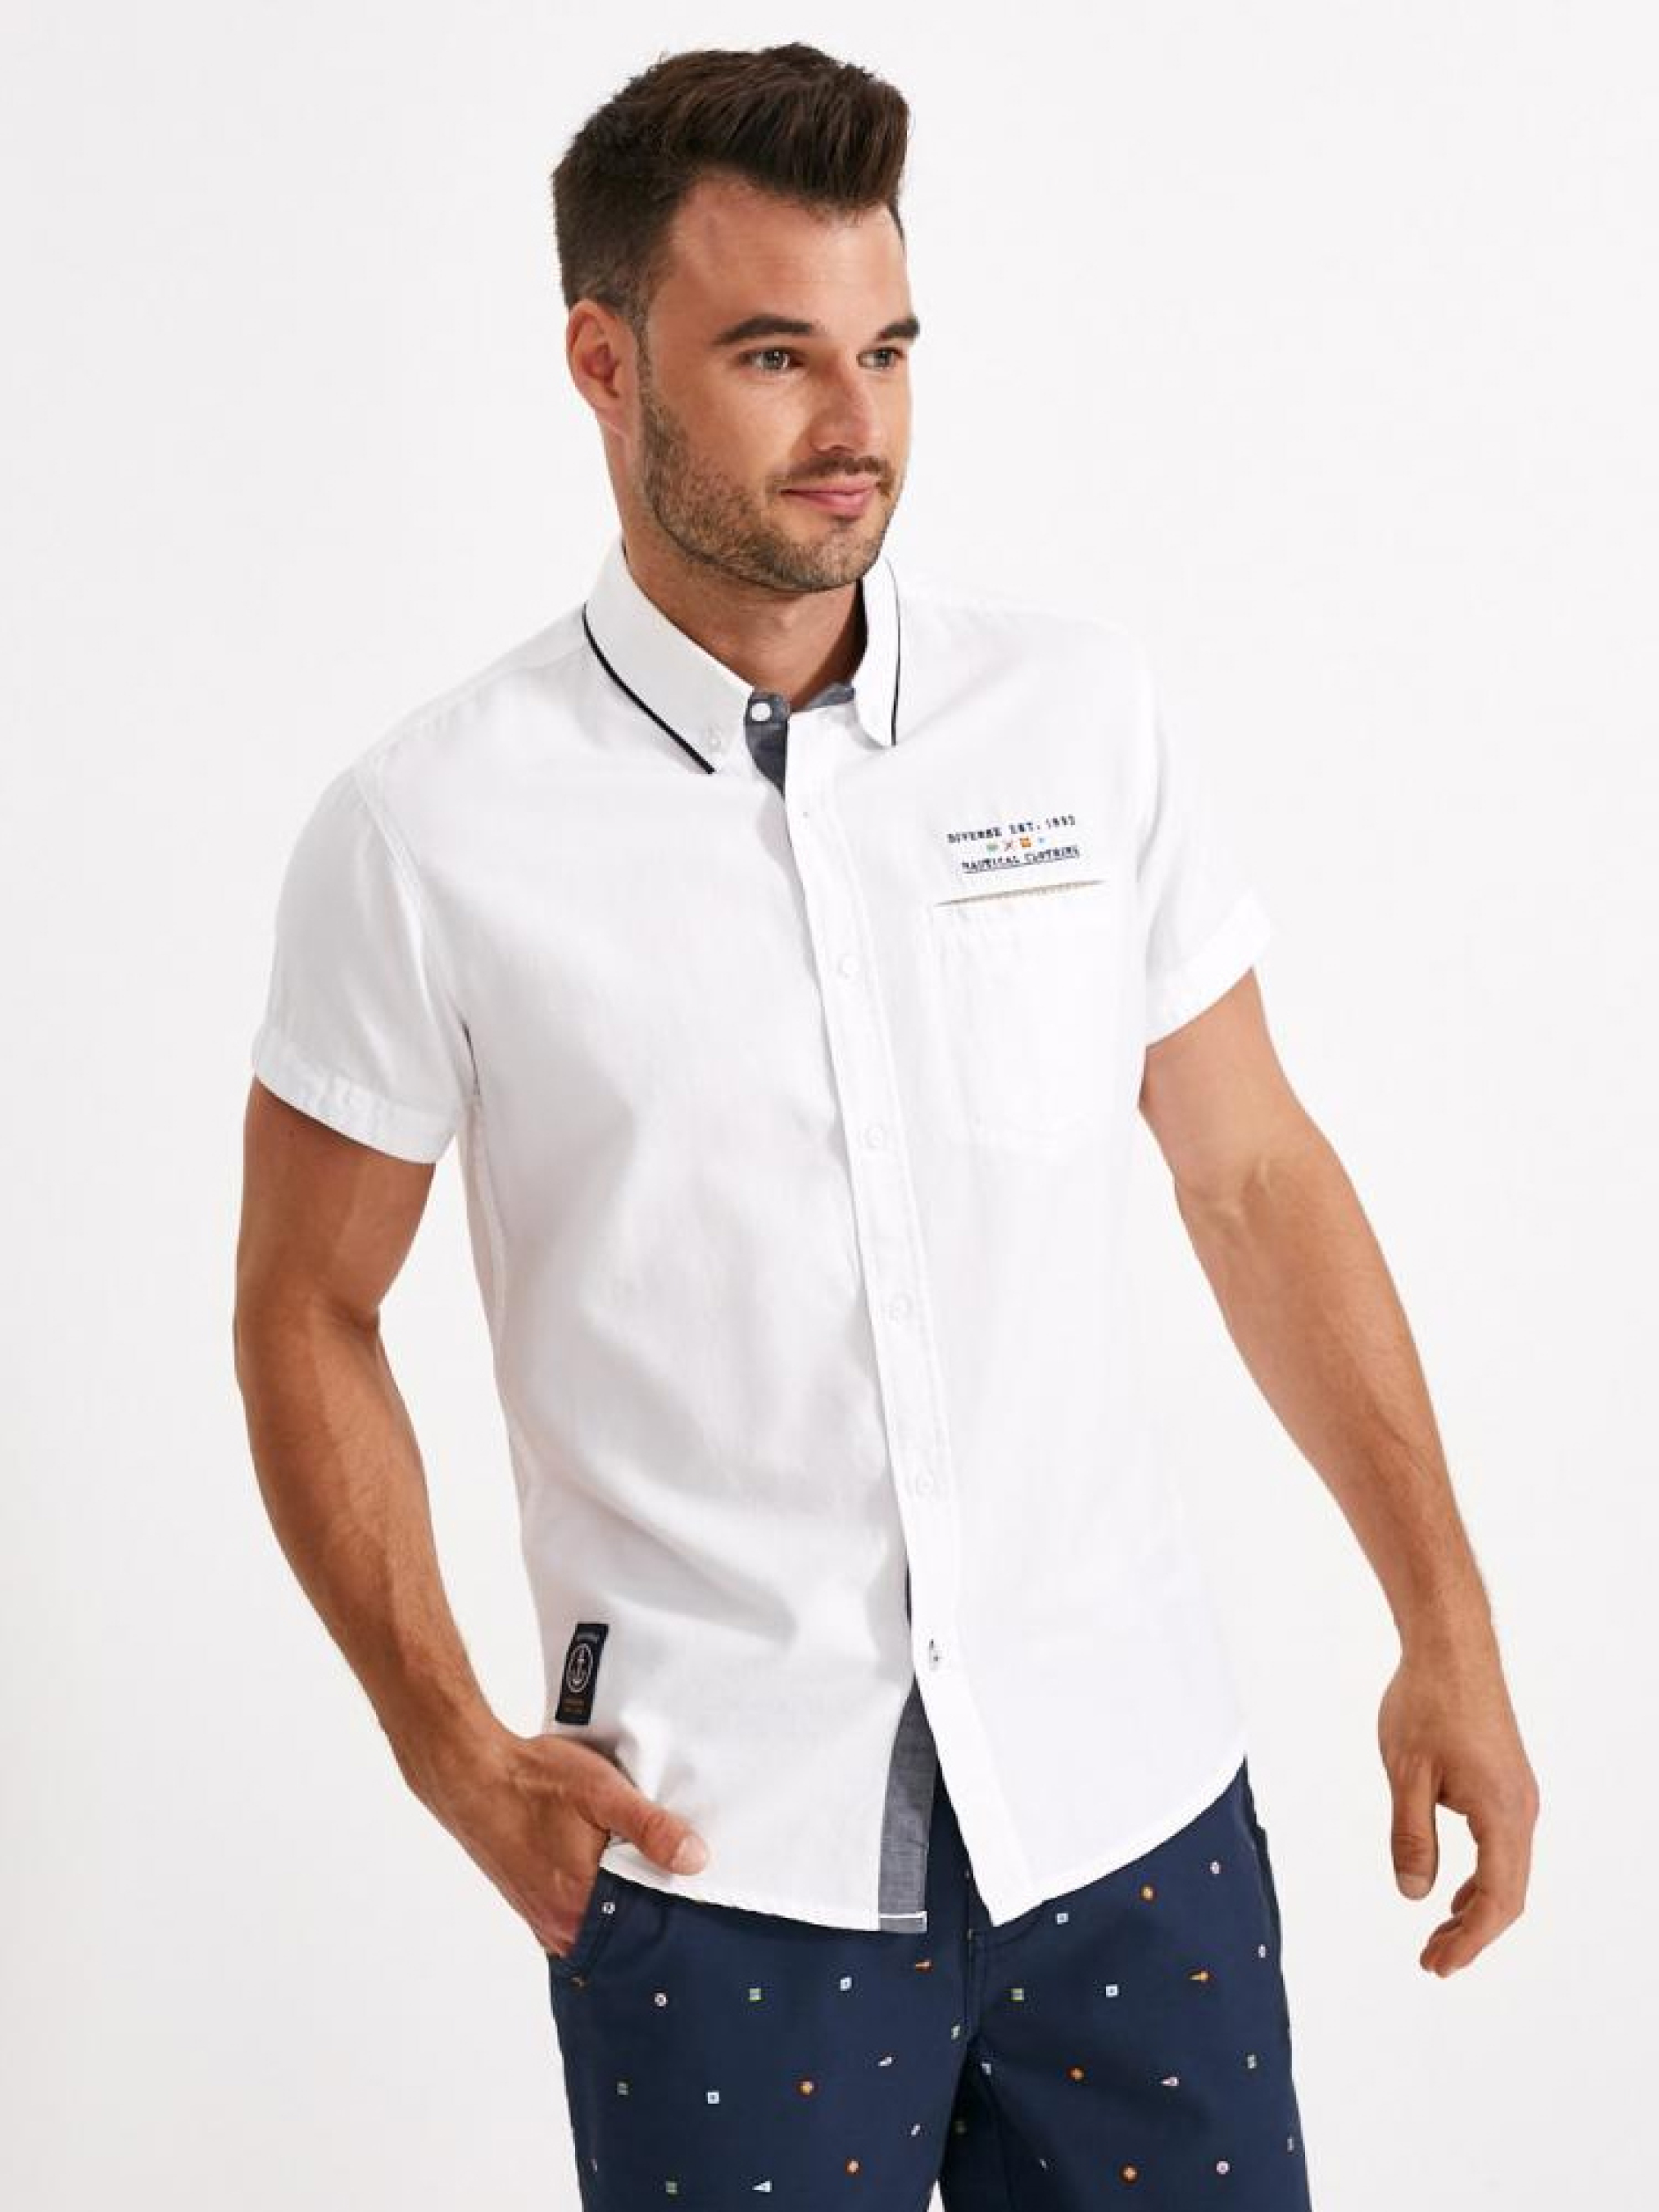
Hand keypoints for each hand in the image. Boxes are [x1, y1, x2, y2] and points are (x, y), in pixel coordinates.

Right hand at [407, 1724, 709, 1955]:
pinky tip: (606, 1874)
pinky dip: (595, 1902)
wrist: (473, 1774)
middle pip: (622, 1935)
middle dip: (650, 1915)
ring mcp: (541, 1917)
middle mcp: (559, 1926)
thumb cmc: (534, 1782)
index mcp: (581, 1909)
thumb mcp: (603, 1792)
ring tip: (646, 1878)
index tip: (697, 1899)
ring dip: (621, 1906)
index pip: (645, 1934)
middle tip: (678, 1888)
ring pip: (598, 1926)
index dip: (674, 1915)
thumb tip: (697, 1860)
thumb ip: (650, 1827)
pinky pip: (575, 1916)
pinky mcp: (531, 1902)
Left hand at [1377, 1635, 1538, 1976]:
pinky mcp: (1507, 1783)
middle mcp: (1521, 1809)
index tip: (1435, 1965)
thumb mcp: (1405, 1773)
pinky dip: (1480, 1878)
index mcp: (1502, 1813)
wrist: (1453, 1647)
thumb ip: (1411, 1835)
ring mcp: (1518, 1796)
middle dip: (1471, 1934)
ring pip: (1507, 1872)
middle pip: (1507, 1894)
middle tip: (1431, 1963)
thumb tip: (1413, 1895)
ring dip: (1476, 1908)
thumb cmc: (1426, 1704)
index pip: (1496, 1900)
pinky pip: (1502, 1848)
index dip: (1468, 1941)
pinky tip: (1452, 1891)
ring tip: (1439, 1937)